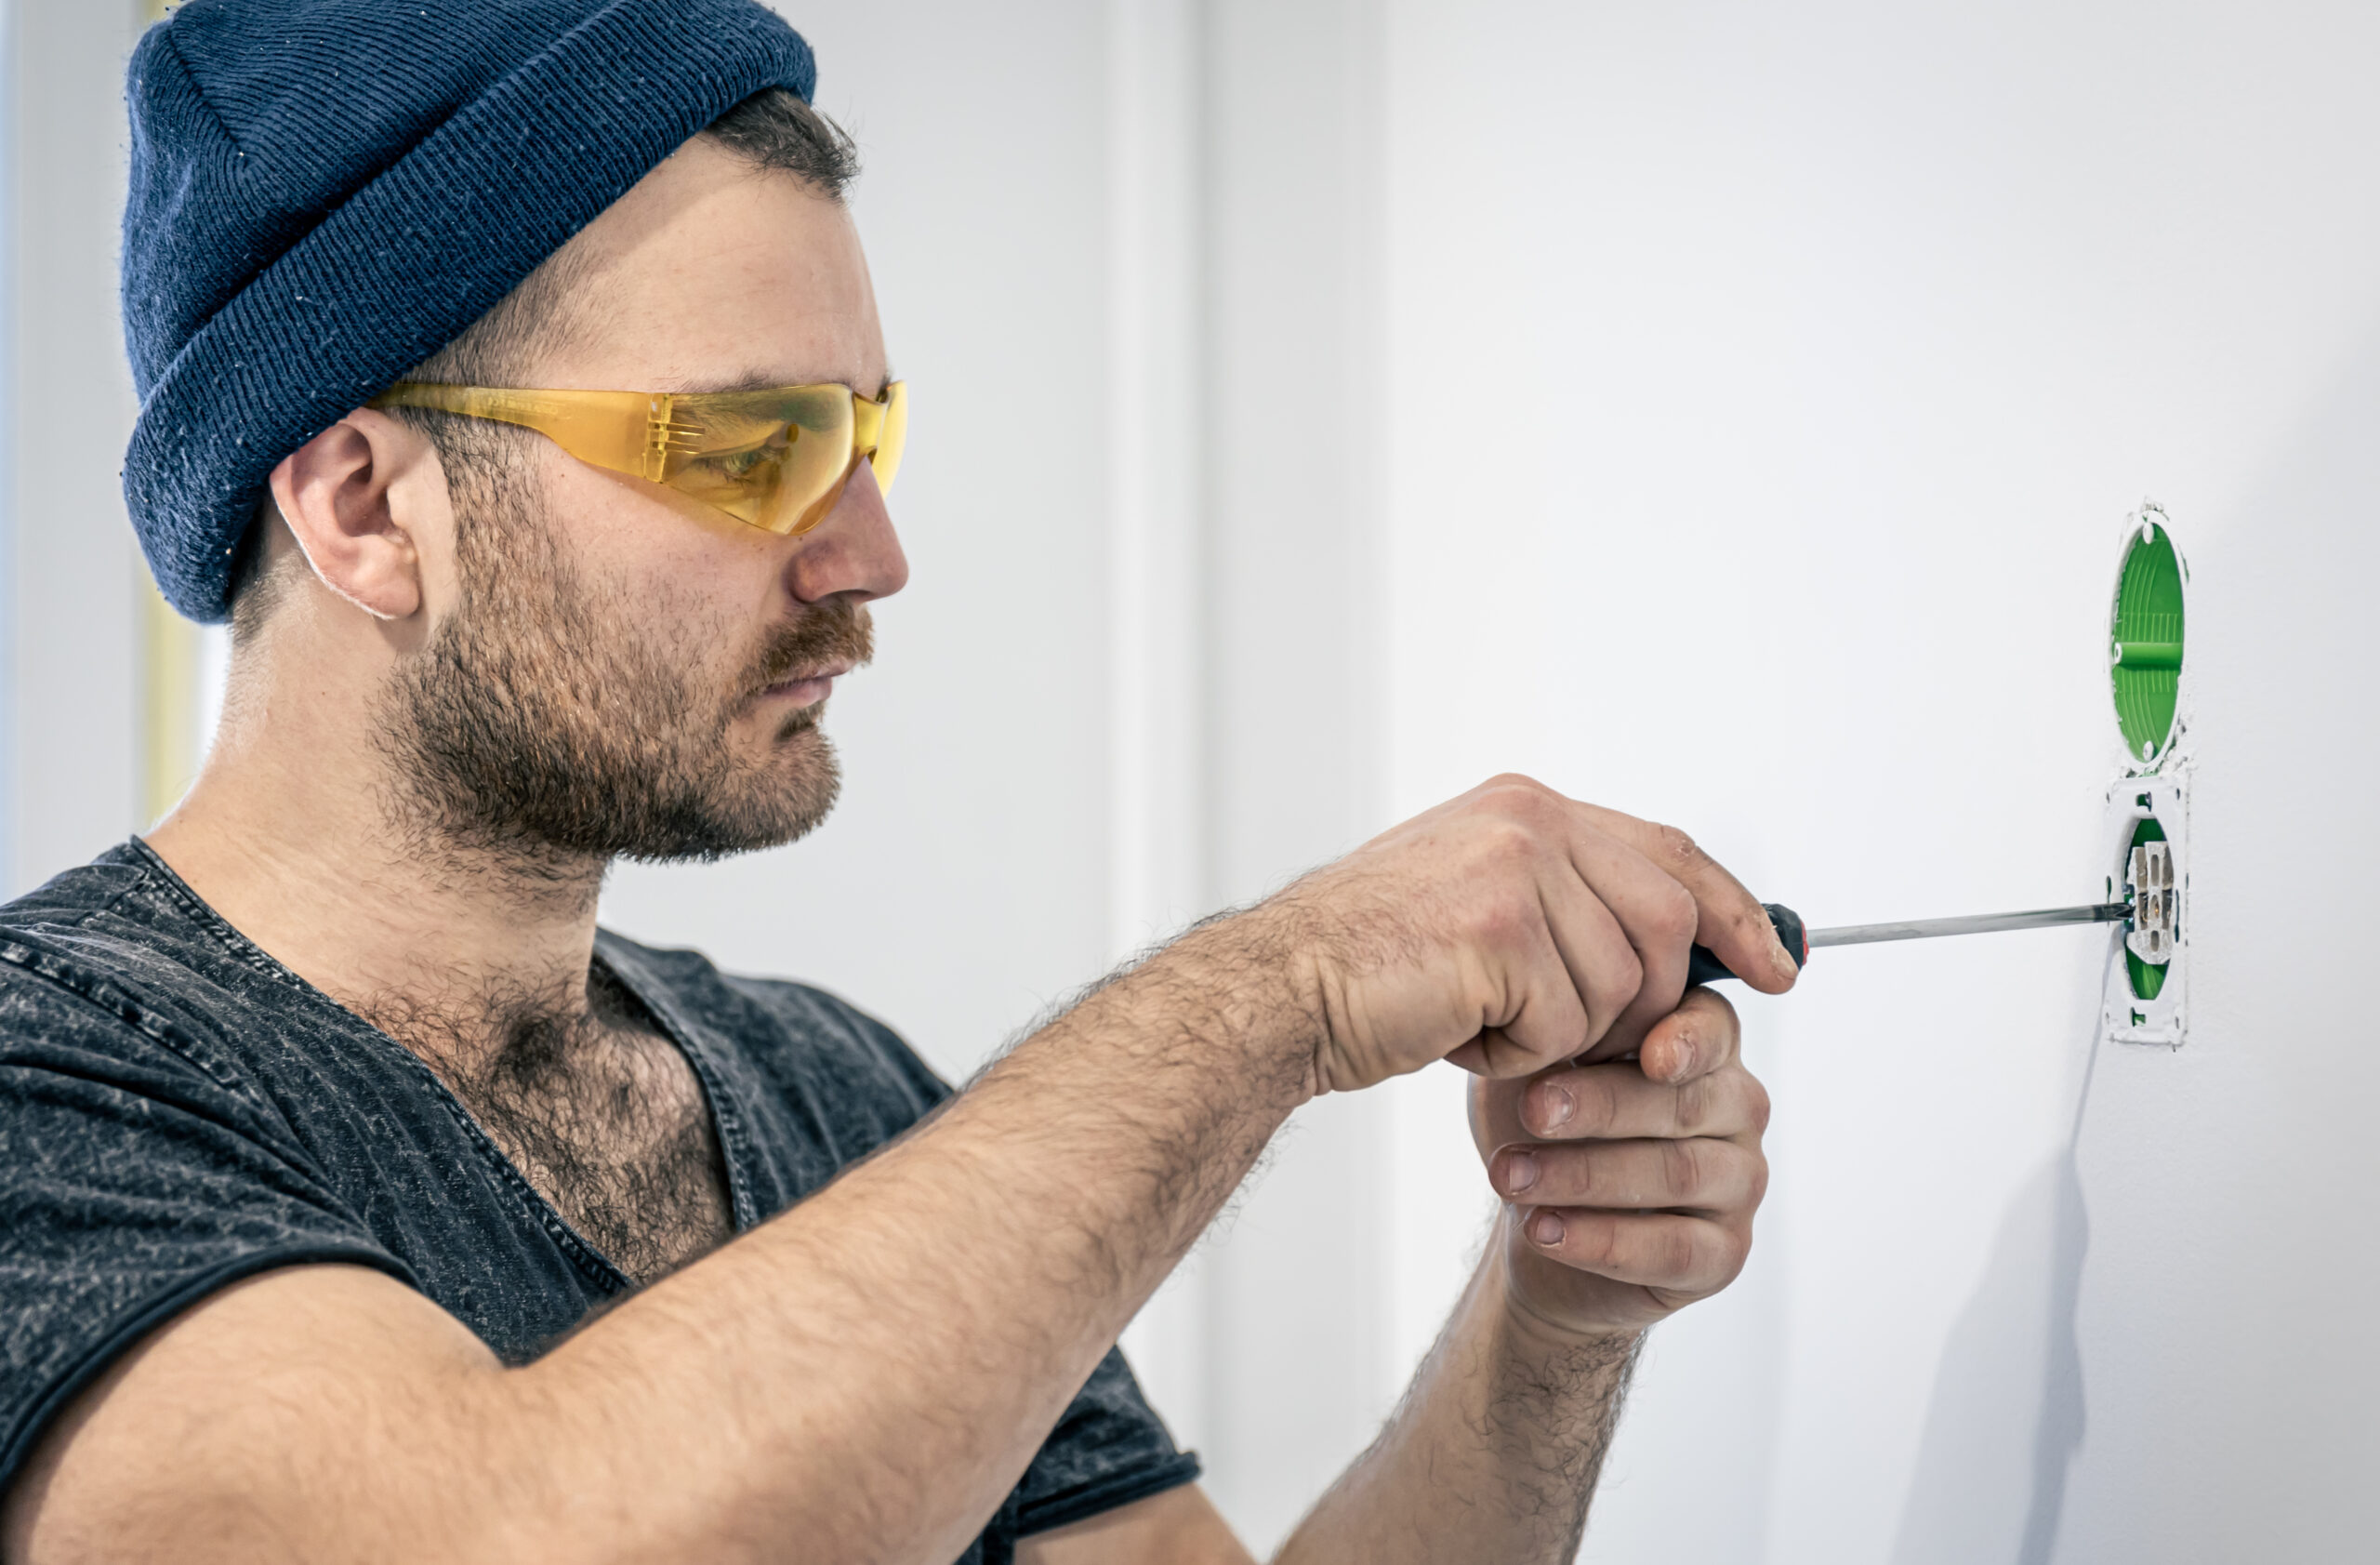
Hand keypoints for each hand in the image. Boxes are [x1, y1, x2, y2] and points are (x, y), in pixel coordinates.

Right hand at [1253, 775, 1795, 1093]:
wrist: (1282, 992)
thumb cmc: (1373, 968)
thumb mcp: (1482, 905)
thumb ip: (1569, 900)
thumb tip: (1681, 948)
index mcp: (1526, 805)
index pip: (1669, 850)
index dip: (1735, 911)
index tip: (1778, 968)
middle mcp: (1528, 820)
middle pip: (1665, 922)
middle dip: (1645, 1001)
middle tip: (1579, 1036)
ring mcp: (1514, 869)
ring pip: (1620, 984)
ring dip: (1564, 1034)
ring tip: (1484, 1022)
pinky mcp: (1499, 931)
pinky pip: (1566, 1025)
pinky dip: (1520, 1056)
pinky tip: (1457, 1034)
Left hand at [1469, 986, 1770, 1336]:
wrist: (1537, 1225)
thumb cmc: (1542, 1127)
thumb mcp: (1533, 1066)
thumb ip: (1550, 1027)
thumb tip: (1540, 1001)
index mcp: (1703, 1046)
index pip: (1712, 1027)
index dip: (1685, 1038)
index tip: (1644, 1053)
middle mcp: (1737, 1108)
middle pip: (1683, 1102)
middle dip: (1601, 1106)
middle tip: (1533, 1110)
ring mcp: (1739, 1183)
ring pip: (1678, 1174)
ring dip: (1587, 1176)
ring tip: (1511, 1177)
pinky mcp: (1723, 1255)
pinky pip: (1674, 1248)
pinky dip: (1602, 1241)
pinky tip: (1543, 1229)